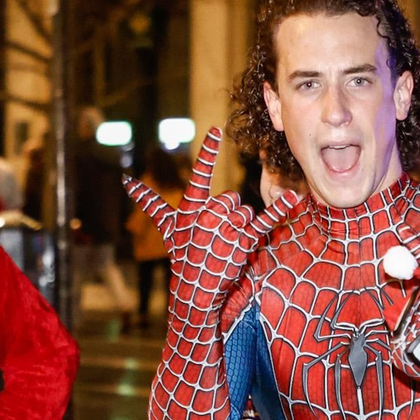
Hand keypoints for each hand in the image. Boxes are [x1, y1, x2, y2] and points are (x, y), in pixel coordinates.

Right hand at [124, 129, 299, 319]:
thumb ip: (149, 202)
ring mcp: (226, 229)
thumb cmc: (181, 254)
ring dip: (241, 225)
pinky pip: (265, 219)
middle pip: (231, 198)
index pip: (200, 175)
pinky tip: (294, 197)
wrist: (195, 289)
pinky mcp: (243, 242)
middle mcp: (208, 216)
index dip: (207, 152)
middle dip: (229, 214)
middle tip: (217, 234)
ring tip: (227, 243)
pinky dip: (281, 208)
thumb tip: (125, 181)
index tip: (216, 130)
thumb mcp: (166, 226)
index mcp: (191, 208)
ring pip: (245, 211)